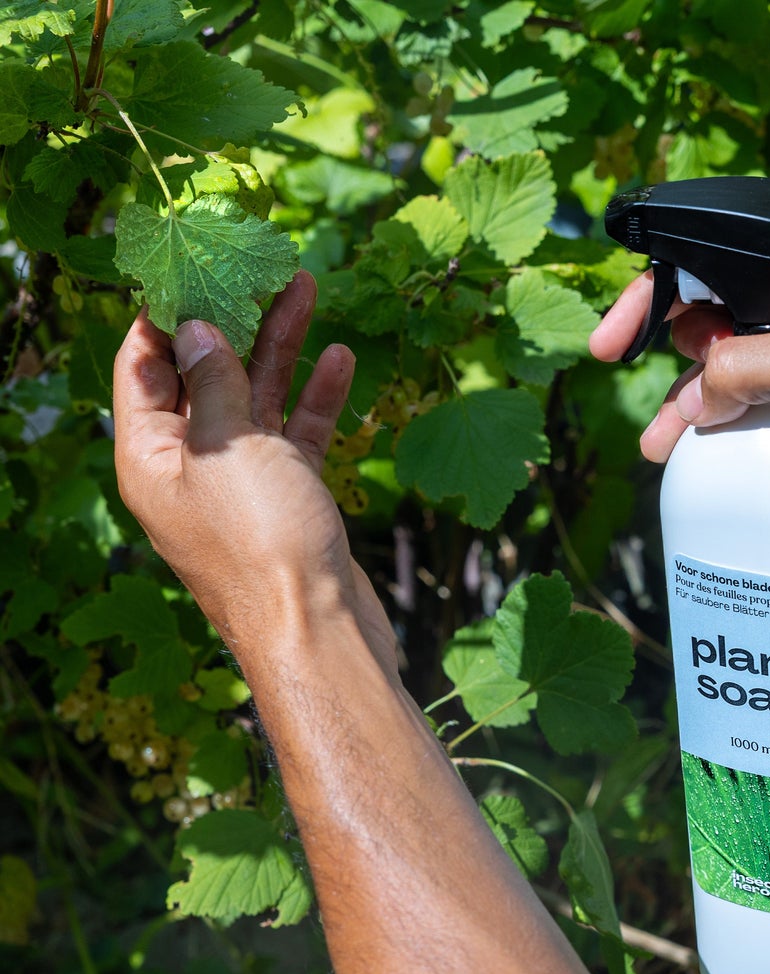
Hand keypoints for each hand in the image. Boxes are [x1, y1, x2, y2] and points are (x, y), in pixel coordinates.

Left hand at [113, 274, 395, 673]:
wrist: (318, 630)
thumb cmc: (261, 542)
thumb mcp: (227, 446)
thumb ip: (212, 380)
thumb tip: (192, 326)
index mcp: (148, 457)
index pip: (142, 365)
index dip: (163, 312)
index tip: (188, 261)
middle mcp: (189, 467)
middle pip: (205, 375)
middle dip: (232, 319)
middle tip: (257, 264)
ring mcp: (242, 484)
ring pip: (256, 399)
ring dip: (280, 347)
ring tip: (304, 288)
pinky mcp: (290, 498)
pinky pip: (297, 436)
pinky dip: (316, 398)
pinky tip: (340, 359)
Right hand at [588, 253, 769, 508]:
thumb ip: (746, 367)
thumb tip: (696, 394)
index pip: (715, 259)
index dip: (655, 296)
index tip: (612, 344)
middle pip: (721, 316)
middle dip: (677, 363)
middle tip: (657, 416)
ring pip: (743, 366)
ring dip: (701, 405)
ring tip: (669, 451)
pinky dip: (739, 425)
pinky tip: (717, 457)